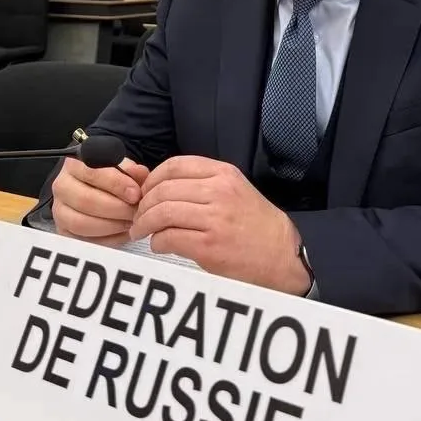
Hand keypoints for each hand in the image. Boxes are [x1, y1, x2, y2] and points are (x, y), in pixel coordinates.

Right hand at [51, 155, 148, 246]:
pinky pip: (85, 240)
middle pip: (86, 200)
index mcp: (74, 165)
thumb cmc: (108, 179)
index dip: (116, 184)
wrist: (96, 192)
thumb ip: (131, 171)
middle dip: (116, 208)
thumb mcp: (121, 168)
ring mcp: (60, 211)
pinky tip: (122, 231)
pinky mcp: (64, 232)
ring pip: (82, 223)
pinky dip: (107, 238)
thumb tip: (139, 172)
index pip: (92, 173)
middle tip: (135, 211)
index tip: (135, 194)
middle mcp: (62, 187)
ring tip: (130, 221)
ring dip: (112, 225)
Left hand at [131, 155, 308, 294]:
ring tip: (142, 231)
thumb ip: (204, 183)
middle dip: (144, 204)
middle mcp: (218, 192)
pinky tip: (159, 245)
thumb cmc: (256, 225)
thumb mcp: (236, 189)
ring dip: (144, 223)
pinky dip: (157, 242)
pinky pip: (168, 238)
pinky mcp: (208, 246)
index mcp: (223, 174)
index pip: (175, 165)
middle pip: (163, 190)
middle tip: (138, 215)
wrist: (282, 254)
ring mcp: (213, 219)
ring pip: (162, 213)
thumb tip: (162, 186)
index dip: (153, 179)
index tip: (146, 192)